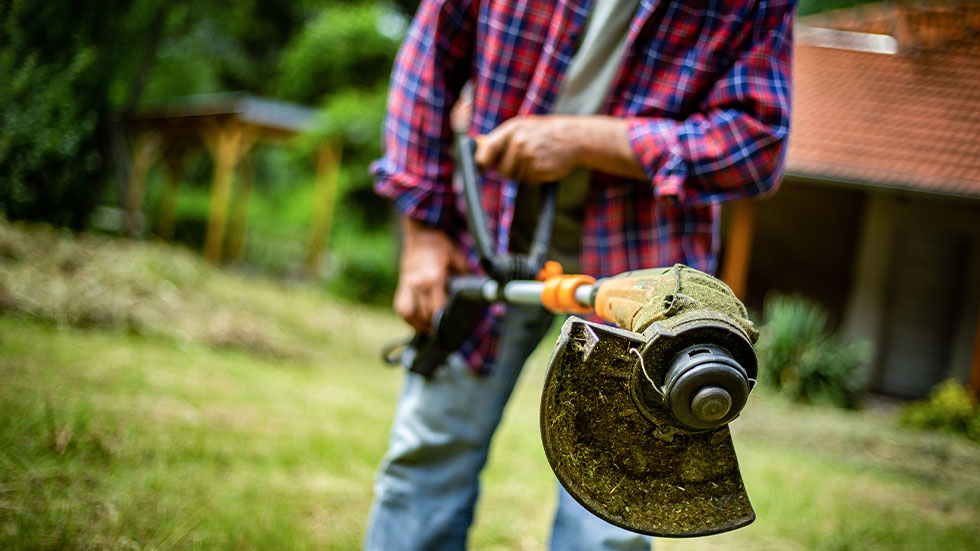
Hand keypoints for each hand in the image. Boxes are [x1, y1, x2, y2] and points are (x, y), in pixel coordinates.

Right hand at [393, 217, 469, 332]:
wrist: (421, 232)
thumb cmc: (440, 244)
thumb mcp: (458, 257)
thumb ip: (465, 274)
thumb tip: (478, 289)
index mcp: (434, 278)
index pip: (437, 308)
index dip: (444, 321)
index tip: (451, 327)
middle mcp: (418, 283)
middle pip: (424, 315)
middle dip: (433, 325)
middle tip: (443, 331)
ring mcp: (407, 284)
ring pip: (409, 314)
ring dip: (419, 324)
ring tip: (429, 329)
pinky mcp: (402, 284)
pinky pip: (401, 308)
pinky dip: (408, 317)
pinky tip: (416, 321)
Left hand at [475, 115, 583, 183]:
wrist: (573, 138)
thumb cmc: (544, 132)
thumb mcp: (522, 127)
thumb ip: (501, 139)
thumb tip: (479, 152)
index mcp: (512, 130)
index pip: (487, 151)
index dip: (481, 163)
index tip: (480, 170)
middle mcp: (518, 143)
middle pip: (501, 169)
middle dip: (507, 169)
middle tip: (520, 161)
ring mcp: (529, 157)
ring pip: (515, 177)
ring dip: (522, 173)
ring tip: (535, 159)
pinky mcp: (539, 170)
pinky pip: (528, 181)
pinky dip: (534, 177)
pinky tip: (543, 164)